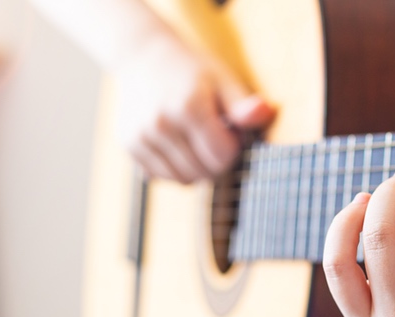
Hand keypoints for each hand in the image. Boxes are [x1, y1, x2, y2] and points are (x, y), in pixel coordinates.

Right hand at [113, 35, 274, 182]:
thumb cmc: (193, 71)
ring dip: (197, 168)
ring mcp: (141, 135)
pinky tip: (178, 145)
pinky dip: (175, 168)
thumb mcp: (223, 80)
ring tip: (197, 141)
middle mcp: (160, 123)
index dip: (234, 147)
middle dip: (217, 160)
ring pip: (183, 179)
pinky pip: (161, 176)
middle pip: (204, 171)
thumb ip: (243, 104)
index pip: (222, 156)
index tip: (231, 130)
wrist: (143, 57)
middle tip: (215, 135)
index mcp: (188, 106)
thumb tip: (265, 113)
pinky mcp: (129, 144)